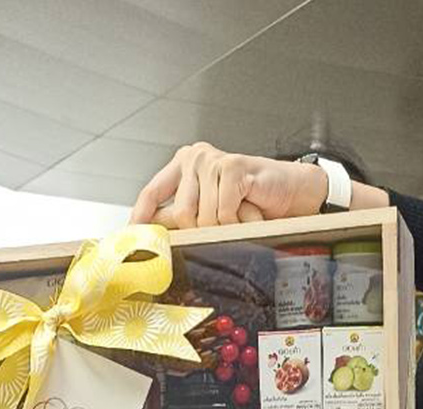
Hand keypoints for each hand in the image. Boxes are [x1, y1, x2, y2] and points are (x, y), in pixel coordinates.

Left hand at [130, 143, 327, 227]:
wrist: (292, 191)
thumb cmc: (252, 201)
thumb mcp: (211, 209)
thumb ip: (184, 217)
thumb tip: (152, 235)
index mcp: (183, 166)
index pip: (151, 192)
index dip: (140, 216)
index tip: (131, 236)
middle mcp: (195, 158)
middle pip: (182, 215)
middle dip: (203, 231)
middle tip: (223, 227)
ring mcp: (213, 161)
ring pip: (204, 218)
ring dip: (225, 227)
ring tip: (239, 217)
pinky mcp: (232, 168)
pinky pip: (223, 213)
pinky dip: (237, 221)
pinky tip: (248, 211)